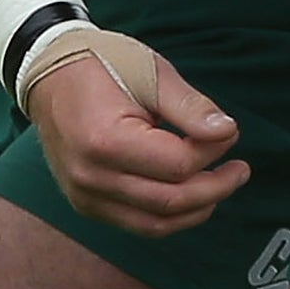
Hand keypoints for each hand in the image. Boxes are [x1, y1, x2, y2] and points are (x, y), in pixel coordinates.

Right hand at [24, 41, 248, 236]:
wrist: (49, 74)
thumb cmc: (102, 64)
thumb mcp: (150, 71)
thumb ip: (189, 106)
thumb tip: (227, 131)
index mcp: (106, 141)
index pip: (177, 165)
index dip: (212, 151)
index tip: (230, 131)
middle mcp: (91, 178)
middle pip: (170, 202)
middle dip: (214, 188)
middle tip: (240, 170)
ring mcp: (85, 196)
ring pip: (155, 224)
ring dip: (196, 210)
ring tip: (222, 185)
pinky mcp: (86, 204)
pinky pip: (136, 224)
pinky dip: (170, 216)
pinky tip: (191, 196)